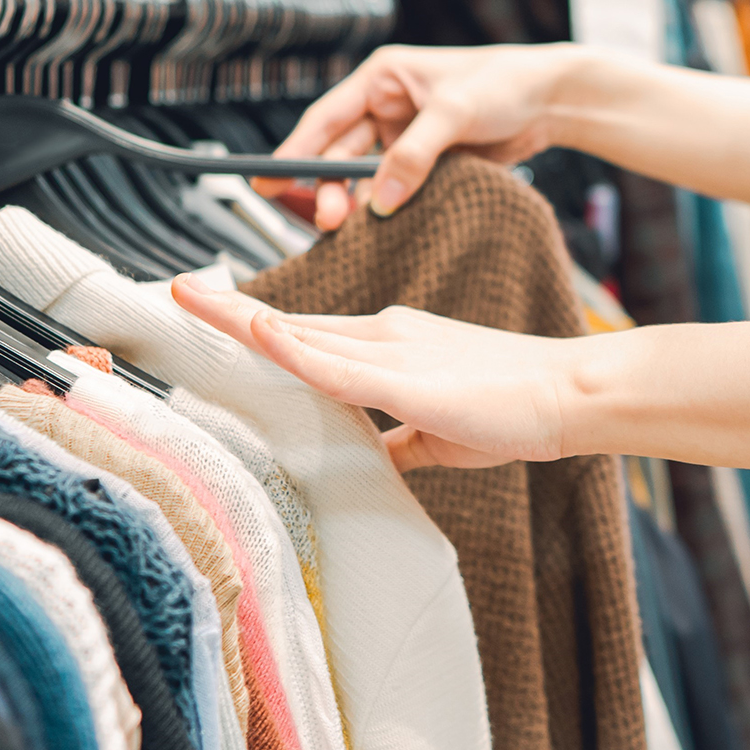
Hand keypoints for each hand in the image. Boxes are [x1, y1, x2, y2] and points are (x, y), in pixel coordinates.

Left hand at [173, 275, 581, 472]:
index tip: (215, 314)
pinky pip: (339, 365)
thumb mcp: (437, 430)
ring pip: (301, 333)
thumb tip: (376, 458)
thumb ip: (399, 440)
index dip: (257, 326)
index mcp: (385, 347)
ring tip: (191, 298)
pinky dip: (295, 349)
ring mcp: (391, 353)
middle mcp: (380, 337)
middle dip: (229, 310)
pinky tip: (260, 332)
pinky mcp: (407, 379)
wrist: (571, 394)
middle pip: (288, 323)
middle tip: (177, 292)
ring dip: (242, 318)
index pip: (305, 334)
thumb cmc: (514, 408)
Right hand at [255, 43, 579, 229]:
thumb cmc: (505, 84)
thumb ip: (416, 154)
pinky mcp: (420, 166)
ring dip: (355, 205)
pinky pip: (390, 192)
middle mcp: (384, 109)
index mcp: (381, 79)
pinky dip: (383, 210)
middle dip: (329, 189)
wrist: (551, 101)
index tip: (268, 182)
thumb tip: (381, 198)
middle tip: (329, 220)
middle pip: (338, 156)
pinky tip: (380, 227)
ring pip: (361, 179)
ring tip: (352, 229)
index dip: (294, 152)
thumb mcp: (456, 112)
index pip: (325, 120)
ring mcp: (400, 140)